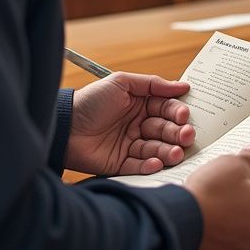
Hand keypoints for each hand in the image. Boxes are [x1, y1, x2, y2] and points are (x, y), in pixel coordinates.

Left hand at [67, 72, 195, 175]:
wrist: (63, 125)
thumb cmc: (91, 100)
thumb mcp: (121, 82)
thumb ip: (152, 84)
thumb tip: (183, 86)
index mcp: (140, 105)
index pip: (165, 109)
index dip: (176, 112)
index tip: (183, 115)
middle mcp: (138, 125)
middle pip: (164, 130)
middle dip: (177, 133)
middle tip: (186, 135)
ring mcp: (130, 145)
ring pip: (156, 150)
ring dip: (168, 151)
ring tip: (176, 152)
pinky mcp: (120, 165)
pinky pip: (139, 167)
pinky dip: (149, 166)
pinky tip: (157, 163)